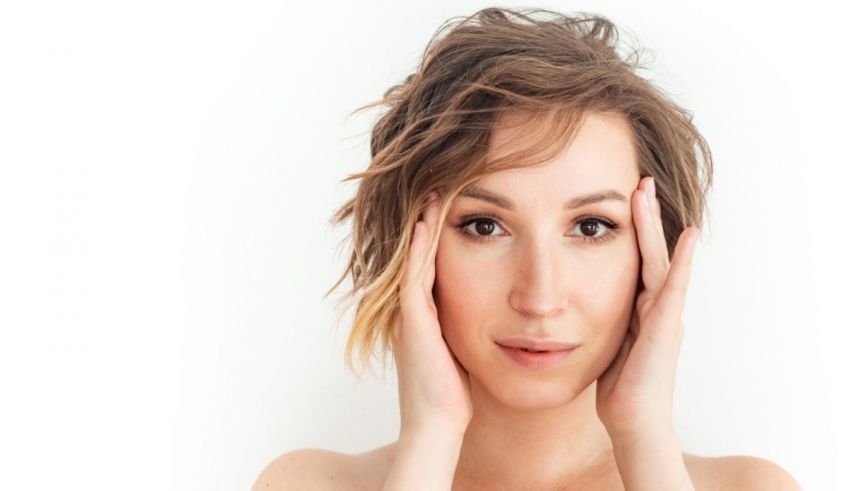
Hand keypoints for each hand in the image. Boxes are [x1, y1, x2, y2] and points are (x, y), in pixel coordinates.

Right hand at [392, 193, 472, 438]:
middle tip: (437, 188)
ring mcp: (409, 316)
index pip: (432, 266)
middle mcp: (413, 311)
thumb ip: (467, 333)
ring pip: (414, 260)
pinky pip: (414, 278)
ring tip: (431, 195)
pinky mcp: (413, 324)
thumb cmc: (453, 398)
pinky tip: (426, 226)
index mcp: (425, 317)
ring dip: (422, 228)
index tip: (452, 207)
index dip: (439, 237)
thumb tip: (495, 320)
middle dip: (428, 223)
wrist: (437, 427)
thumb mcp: (461, 355)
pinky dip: (418, 251)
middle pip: (419, 256)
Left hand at [596, 176, 698, 439]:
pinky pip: (675, 287)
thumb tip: (577, 302)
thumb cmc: (619, 389)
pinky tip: (687, 235)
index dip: (632, 229)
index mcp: (641, 308)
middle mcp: (657, 306)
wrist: (633, 423)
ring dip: (654, 225)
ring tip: (647, 191)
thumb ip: (602, 318)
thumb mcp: (606, 342)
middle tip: (639, 180)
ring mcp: (665, 315)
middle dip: (644, 216)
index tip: (624, 198)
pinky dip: (683, 260)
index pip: (636, 259)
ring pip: (660, 259)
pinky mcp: (666, 328)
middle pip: (650, 250)